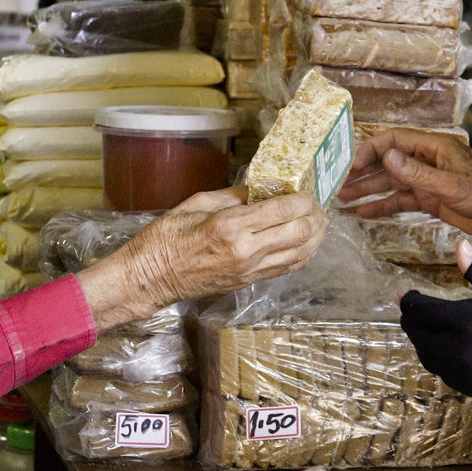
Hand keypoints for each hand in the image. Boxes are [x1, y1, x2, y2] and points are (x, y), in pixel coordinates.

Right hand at [77, 187, 327, 328]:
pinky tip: (306, 242)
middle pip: (300, 233)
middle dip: (316, 216)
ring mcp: (250, 270)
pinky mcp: (249, 282)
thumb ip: (235, 195)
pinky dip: (303, 253)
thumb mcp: (198, 203)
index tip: (307, 190)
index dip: (303, 199)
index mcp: (230, 226)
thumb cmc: (167, 237)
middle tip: (317, 204)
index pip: (282, 210)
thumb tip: (263, 188)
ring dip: (316, 236)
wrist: (152, 277)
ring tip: (319, 221)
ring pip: (300, 254)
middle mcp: (245, 251)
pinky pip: (287, 268)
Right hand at [339, 128, 471, 248]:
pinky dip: (383, 206)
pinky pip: (400, 200)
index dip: (370, 151)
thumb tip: (387, 156)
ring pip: (390, 183)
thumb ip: (416, 172)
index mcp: (432, 147)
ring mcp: (426, 180)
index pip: (393, 141)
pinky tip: (365, 213)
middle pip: (387, 162)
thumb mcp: (449, 183)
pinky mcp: (429, 198)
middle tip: (339, 185)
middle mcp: (425, 160)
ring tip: (344, 201)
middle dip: (362, 173)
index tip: (351, 167)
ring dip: (368, 191)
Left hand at [397, 244, 471, 406]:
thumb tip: (460, 246)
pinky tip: (444, 348)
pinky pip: (440, 371)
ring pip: (425, 354)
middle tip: (412, 309)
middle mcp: (455, 347)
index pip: (421, 309)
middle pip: (416, 333)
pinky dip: (435, 357)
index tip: (404, 294)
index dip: (409, 300)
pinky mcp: (467, 387)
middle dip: (411, 319)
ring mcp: (460, 371)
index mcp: (464, 319)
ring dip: (420, 339)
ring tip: (425, 327)